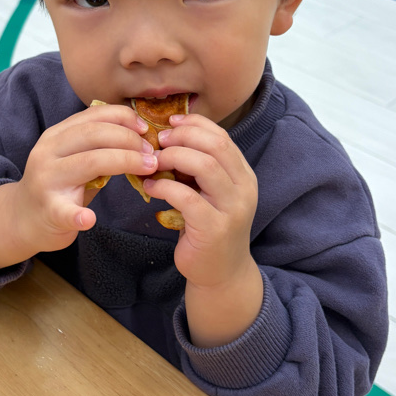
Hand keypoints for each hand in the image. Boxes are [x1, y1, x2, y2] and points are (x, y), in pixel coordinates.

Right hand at [0, 103, 156, 271]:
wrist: (23, 218)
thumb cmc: (59, 186)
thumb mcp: (74, 157)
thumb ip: (98, 145)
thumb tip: (141, 135)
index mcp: (56, 135)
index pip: (92, 115)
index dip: (123, 117)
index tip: (146, 129)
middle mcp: (48, 152)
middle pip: (94, 134)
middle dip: (129, 140)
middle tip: (152, 155)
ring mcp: (46, 181)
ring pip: (88, 162)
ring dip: (124, 162)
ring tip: (147, 170)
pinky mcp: (47, 210)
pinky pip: (64, 210)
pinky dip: (78, 215)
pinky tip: (90, 219)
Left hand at [143, 114, 262, 345]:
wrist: (221, 272)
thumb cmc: (210, 227)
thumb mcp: (212, 193)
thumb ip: (200, 168)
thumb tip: (168, 137)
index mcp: (243, 174)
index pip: (221, 136)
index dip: (194, 124)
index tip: (170, 123)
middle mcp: (244, 188)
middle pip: (215, 145)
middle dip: (182, 137)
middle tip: (158, 141)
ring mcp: (232, 208)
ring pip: (205, 166)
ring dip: (173, 158)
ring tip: (154, 163)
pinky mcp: (214, 228)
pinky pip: (186, 197)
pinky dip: (164, 187)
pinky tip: (151, 188)